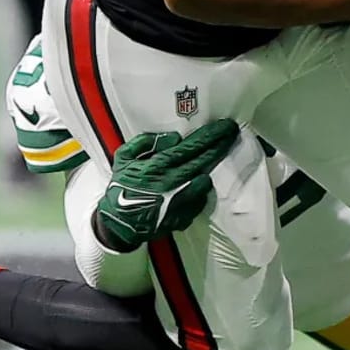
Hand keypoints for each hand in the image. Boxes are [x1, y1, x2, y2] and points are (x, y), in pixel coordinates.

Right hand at [93, 118, 239, 252]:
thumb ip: (145, 143)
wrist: (118, 223)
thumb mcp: (123, 158)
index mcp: (157, 166)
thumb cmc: (121, 187)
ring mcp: (178, 201)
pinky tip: (201, 181)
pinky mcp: (182, 217)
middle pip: (203, 160)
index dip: (210, 136)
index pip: (190, 147)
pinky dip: (202, 190)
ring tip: (220, 151)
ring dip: (212, 166)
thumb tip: (173, 138)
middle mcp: (171, 182)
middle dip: (219, 144)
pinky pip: (200, 200)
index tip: (224, 126)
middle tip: (232, 132)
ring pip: (204, 180)